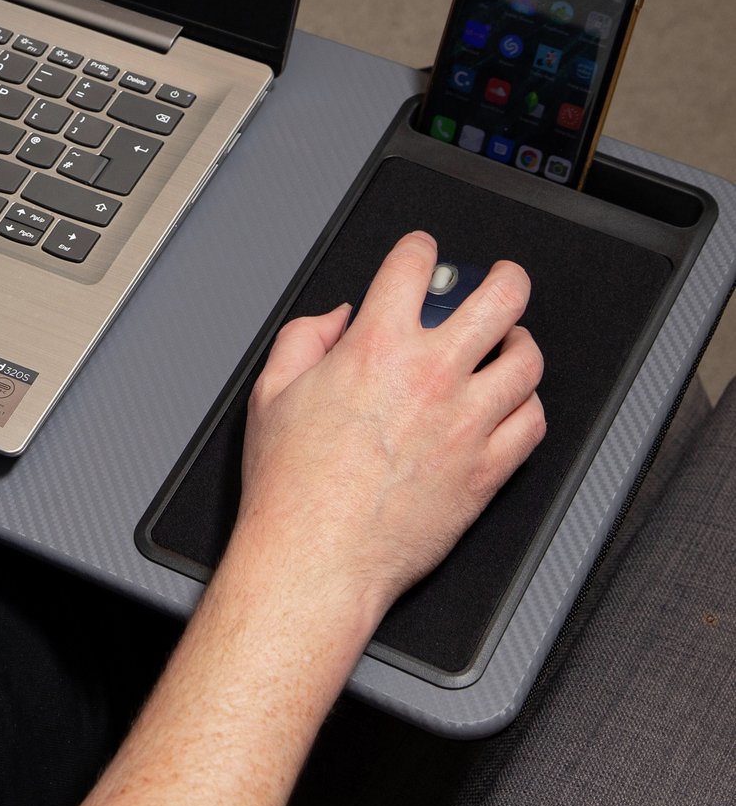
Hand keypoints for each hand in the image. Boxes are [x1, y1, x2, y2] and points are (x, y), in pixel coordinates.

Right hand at [237, 230, 545, 621]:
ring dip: (518, 343)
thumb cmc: (292, 485)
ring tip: (507, 343)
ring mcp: (468, 423)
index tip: (423, 254)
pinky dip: (526, 405)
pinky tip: (508, 404)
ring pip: (527, 361)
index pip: (414, 266)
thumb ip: (303, 338)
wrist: (317, 556)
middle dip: (505, 278)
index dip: (421, 249)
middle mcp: (432, 376)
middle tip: (501, 279)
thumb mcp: (271, 391)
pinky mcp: (487, 471)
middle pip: (501, 299)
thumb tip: (335, 319)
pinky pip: (533, 423)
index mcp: (376, 346)